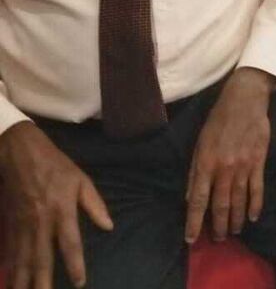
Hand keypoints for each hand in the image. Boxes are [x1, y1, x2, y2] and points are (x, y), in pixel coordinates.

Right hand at [0, 121, 112, 288]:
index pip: (70, 243)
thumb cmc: (56, 167)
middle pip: (42, 259)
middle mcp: (40, 222)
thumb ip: (95, 204)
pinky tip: (9, 284)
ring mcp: (21, 226)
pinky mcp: (9, 226)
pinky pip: (8, 254)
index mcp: (62, 210)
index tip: (80, 283)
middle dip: (43, 283)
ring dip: (22, 283)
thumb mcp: (81, 180)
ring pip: (22, 261)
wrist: (21, 155)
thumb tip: (108, 226)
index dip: (75, 265)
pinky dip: (8, 271)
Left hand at [185, 68, 274, 244]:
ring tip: (233, 232)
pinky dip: (256, 205)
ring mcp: (243, 166)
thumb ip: (194, 172)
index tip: (191, 239)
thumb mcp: (199, 143)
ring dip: (235, 219)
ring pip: (239, 200)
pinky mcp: (259, 161)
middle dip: (218, 225)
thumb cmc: (218, 120)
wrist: (245, 100)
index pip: (198, 200)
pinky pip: (257, 188)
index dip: (194, 221)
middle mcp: (224, 168)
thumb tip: (190, 198)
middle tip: (218, 239)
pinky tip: (254, 217)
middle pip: (220, 204)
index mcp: (206, 163)